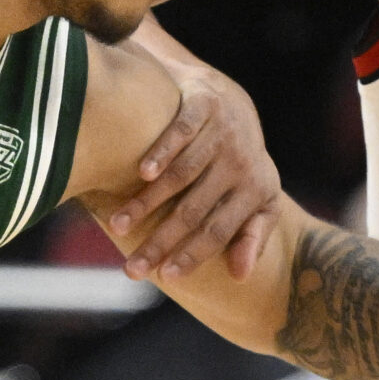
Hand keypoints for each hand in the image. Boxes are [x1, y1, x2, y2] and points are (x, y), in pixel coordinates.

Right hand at [111, 69, 283, 281]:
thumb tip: (241, 277)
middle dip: (160, 242)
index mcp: (256, 190)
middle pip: (194, 210)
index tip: (164, 278)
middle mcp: (241, 162)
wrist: (234, 101)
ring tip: (118, 227)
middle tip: (132, 269)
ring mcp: (223, 132)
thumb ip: (252, 236)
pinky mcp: (205, 104)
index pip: (219, 231)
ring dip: (148, 202)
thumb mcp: (260, 200)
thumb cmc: (240, 164)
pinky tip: (142, 173)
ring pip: (182, 175)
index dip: (192, 255)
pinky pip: (182, 132)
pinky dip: (162, 152)